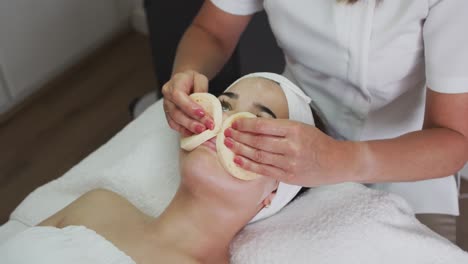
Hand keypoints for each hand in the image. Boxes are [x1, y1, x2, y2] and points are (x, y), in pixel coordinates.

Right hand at [162, 70, 214, 135]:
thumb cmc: (192, 80)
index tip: (202, 113)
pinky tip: (193, 133)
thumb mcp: (200, 79)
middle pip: (176, 112)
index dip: (189, 106)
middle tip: (204, 127)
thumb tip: (204, 106)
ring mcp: (167, 107)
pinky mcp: (169, 115)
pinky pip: (174, 125)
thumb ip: (202, 90)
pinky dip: (184, 130)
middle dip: (191, 122)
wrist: (183, 81)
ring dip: (188, 128)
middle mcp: (167, 96)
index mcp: (174, 84)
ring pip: (174, 120)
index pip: (178, 96)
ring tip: (201, 132)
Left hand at [223, 118, 358, 185]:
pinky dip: (248, 165)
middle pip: (257, 141)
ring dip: (240, 150)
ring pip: (258, 156)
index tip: (234, 123)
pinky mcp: (288, 176)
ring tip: (228, 145)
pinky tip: (237, 160)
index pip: (263, 126)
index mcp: (294, 129)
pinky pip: (264, 170)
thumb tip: (253, 125)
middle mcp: (291, 146)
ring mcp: (289, 163)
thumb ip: (279, 128)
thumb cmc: (316, 142)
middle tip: (226, 134)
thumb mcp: (300, 128)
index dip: (245, 125)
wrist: (336, 162)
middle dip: (239, 137)